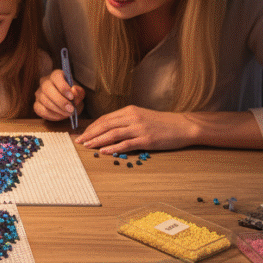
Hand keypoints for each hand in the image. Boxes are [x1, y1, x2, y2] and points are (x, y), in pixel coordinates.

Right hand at [33, 69, 84, 121]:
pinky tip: (60, 116)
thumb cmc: (73, 96)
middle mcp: (45, 82)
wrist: (68, 105)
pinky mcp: (36, 104)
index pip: (56, 77)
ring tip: (68, 113)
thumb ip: (78, 92)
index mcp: (56, 75)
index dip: (63, 87)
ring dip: (57, 109)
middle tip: (71, 109)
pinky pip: (40, 110)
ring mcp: (39, 94)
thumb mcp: (79, 93)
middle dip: (60, 100)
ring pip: (44, 100)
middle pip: (47, 88)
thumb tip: (73, 90)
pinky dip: (51, 115)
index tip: (71, 97)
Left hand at [76, 106, 196, 152]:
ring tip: (87, 146)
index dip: (92, 127)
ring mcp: (139, 128)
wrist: (183, 126)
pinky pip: (126, 143)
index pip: (105, 118)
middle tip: (79, 141)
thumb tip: (109, 129)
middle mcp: (132, 117)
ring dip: (98, 140)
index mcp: (129, 111)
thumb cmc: (162, 123)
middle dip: (90, 133)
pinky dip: (113, 147)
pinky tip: (104, 151)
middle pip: (106, 125)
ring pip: (113, 134)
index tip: (83, 134)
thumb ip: (126, 121)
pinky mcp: (146, 139)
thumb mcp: (141, 116)